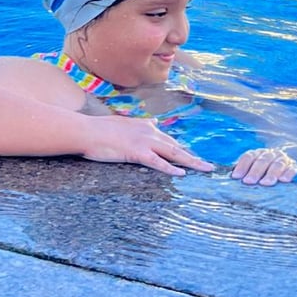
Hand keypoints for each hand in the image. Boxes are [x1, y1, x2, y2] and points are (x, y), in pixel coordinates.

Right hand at [82, 115, 214, 175]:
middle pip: (176, 146)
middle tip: (208, 166)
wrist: (88, 131)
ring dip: (191, 162)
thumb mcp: (125, 123)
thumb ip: (141, 125)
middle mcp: (149, 132)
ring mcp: (144, 142)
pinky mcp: (136, 152)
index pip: (168, 139)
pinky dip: (170, 168)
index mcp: (146, 126)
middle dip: (193, 157)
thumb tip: (154, 122)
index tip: (193, 156)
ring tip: (205, 169)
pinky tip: (182, 174)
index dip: (182, 149)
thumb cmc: (101, 129)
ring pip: (173, 153)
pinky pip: (157, 162)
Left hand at [230, 147, 296, 185]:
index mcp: (258, 154)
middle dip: (255, 171)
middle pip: (262, 160)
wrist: (288, 158)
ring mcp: (283, 159)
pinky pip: (292, 168)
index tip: (236, 177)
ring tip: (265, 184)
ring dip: (271, 174)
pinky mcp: (294, 166)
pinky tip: (284, 180)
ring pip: (277, 164)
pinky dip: (288, 173)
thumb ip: (244, 172)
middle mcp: (270, 154)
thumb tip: (230, 181)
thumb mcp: (253, 168)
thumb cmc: (264, 171)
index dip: (242, 166)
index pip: (249, 156)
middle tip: (249, 182)